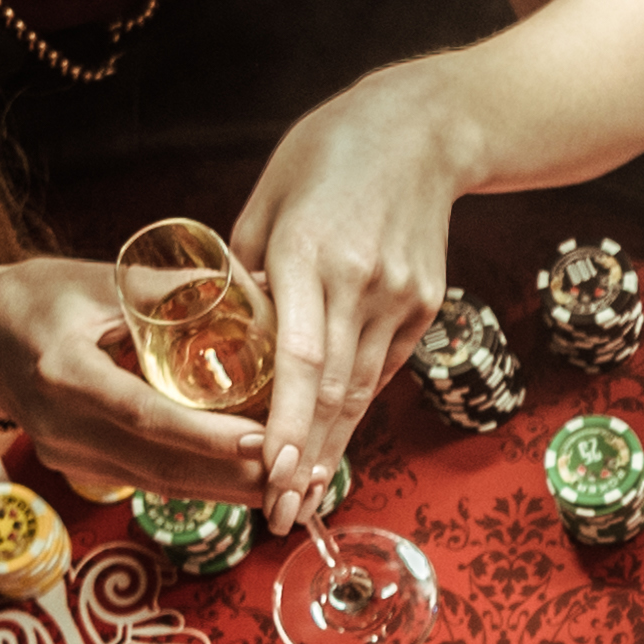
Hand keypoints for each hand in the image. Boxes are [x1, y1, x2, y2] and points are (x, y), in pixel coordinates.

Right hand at [0, 255, 260, 505]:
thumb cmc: (41, 297)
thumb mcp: (99, 280)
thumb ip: (170, 290)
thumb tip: (254, 286)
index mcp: (63, 372)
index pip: (142, 414)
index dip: (204, 435)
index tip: (260, 441)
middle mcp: (60, 424)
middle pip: (158, 464)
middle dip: (232, 477)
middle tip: (296, 476)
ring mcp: (65, 453)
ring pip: (157, 482)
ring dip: (224, 491)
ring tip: (286, 487)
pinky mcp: (76, 466)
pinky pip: (145, 480)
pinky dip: (198, 483)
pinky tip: (245, 482)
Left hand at [232, 88, 469, 526]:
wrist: (425, 129)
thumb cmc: (328, 153)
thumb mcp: (268, 197)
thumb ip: (243, 268)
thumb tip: (217, 329)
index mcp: (309, 252)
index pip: (300, 357)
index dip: (288, 422)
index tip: (273, 472)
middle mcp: (361, 282)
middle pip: (335, 391)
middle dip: (306, 459)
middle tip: (279, 514)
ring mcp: (400, 297)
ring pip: (361, 388)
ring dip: (331, 448)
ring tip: (303, 498)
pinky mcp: (424, 304)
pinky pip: (381, 366)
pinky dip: (353, 407)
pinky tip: (332, 443)